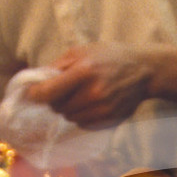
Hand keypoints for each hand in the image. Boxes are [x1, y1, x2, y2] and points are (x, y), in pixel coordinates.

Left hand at [30, 44, 158, 127]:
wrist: (144, 70)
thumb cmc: (110, 56)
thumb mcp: (82, 51)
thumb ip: (57, 66)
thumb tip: (35, 81)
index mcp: (83, 71)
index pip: (48, 92)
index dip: (35, 95)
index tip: (32, 93)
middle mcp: (93, 93)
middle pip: (57, 107)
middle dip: (55, 100)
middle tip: (63, 90)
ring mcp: (102, 109)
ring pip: (69, 118)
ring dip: (68, 109)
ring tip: (79, 95)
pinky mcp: (109, 120)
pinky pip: (83, 124)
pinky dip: (81, 116)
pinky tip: (90, 104)